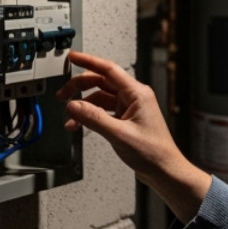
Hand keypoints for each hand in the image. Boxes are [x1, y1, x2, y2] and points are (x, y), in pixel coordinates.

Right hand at [55, 50, 211, 222]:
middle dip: (80, 86)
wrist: (164, 171)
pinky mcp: (126, 120)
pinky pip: (103, 111)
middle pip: (101, 82)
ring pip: (100, 97)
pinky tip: (79, 125)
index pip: (109, 69)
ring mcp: (130, 108)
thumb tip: (73, 106)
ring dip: (83, 104)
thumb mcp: (119, 134)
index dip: (89, 61)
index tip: (73, 57)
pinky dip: (90, 116)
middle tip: (63, 94)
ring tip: (69, 115)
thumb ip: (94, 119)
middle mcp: (134, 97)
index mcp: (137, 93)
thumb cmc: (153, 152)